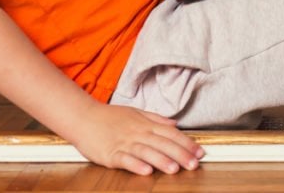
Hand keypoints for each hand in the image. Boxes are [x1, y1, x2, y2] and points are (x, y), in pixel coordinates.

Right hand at [69, 102, 204, 175]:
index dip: (186, 142)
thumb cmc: (109, 117)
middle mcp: (137, 132)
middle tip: (194, 164)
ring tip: (175, 169)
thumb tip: (175, 124)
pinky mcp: (110, 153)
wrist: (83, 117)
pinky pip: (125, 160)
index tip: (199, 151)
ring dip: (161, 160)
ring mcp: (124, 143)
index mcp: (145, 124)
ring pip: (146, 151)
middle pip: (162, 143)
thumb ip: (156, 119)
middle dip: (180, 154)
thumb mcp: (136, 113)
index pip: (170, 133)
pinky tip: (146, 171)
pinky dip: (136, 165)